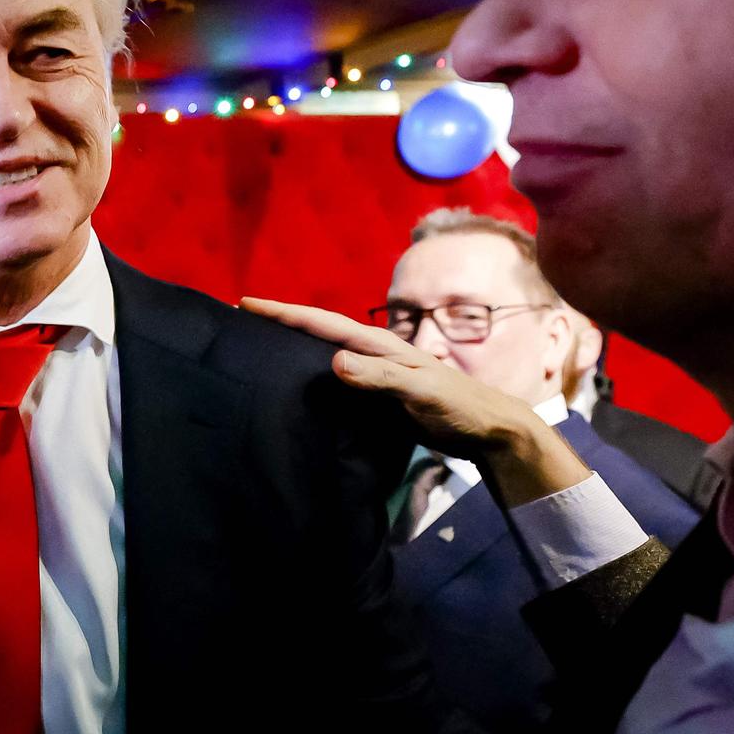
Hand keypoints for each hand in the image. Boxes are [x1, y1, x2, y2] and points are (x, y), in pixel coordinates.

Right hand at [239, 298, 594, 505]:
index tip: (246, 304)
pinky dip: (312, 373)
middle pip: (319, 330)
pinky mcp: (378, 395)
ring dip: (294, 346)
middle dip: (282, 321)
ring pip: (326, 351)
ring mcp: (376, 372)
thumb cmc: (460, 406)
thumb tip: (332, 361)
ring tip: (259, 345)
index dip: (285, 313)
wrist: (491, 429)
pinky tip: (299, 384)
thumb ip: (380, 377)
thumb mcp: (422, 390)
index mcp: (381, 344)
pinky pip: (337, 377)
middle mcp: (374, 352)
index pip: (324, 322)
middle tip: (241, 319)